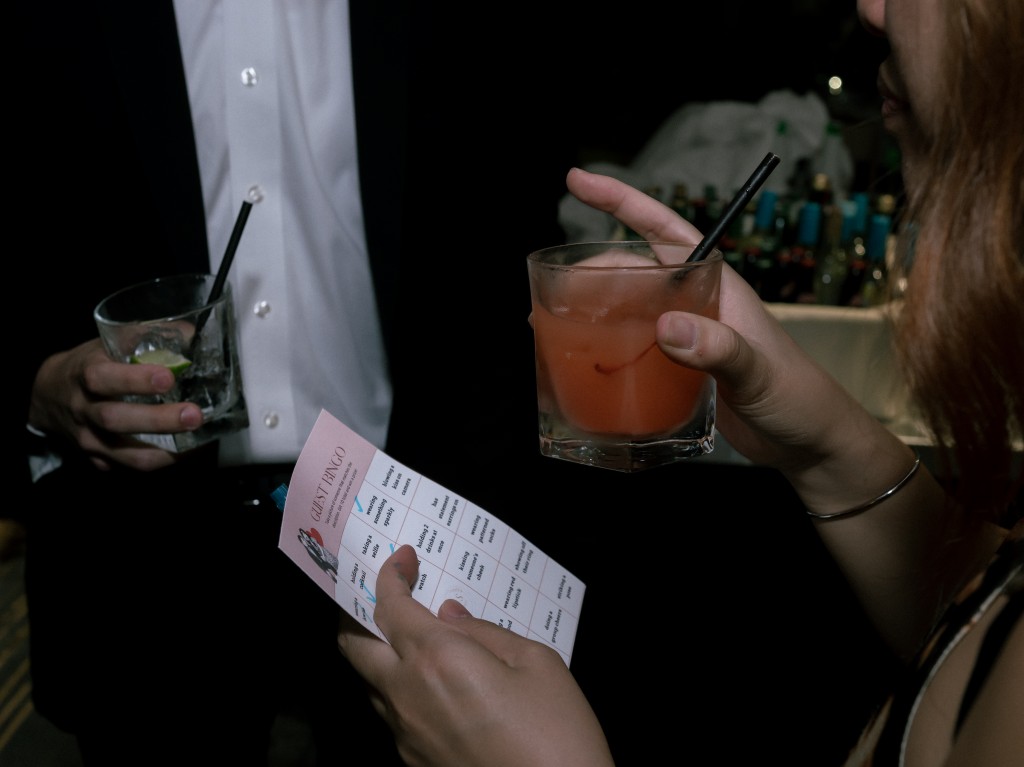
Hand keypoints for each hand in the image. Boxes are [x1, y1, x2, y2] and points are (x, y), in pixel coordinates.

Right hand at [28, 338, 203, 470]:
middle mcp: (83, 410)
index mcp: (84, 375)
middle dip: (158, 420)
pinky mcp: (97, 460)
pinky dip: (161, 460)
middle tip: (194, 415)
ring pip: (125, 454)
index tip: (168, 378)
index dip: (134, 380)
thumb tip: (191, 332)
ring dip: (165, 451)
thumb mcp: (108, 344)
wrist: (49, 396)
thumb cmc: (90, 364)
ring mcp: (88, 439)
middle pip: (116, 420)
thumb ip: (145, 337)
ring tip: (198, 440)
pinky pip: (130, 466)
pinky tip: (187, 451)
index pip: (102, 378)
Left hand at [337, 544, 614, 766]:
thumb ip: (485, 632)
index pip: (389, 605)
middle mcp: (407, 695)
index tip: (404, 558)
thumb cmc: (558, 735)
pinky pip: (392, 715)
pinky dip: (399, 688)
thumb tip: (450, 615)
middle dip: (357, 612)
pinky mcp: (413, 764)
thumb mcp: (536, 662)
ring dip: (378, 652)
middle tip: (382, 595)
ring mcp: (405, 735)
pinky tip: (432, 685)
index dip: (390, 574)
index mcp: (437, 658)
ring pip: (368, 682)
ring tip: (407, 637)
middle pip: (353, 646)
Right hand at [565, 167, 903, 481]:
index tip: (578, 181)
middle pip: (633, 272)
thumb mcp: (759, 372)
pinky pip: (634, 350)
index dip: (622, 203)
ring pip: (628, 311)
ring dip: (592, 314)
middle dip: (590, 272)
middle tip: (548, 291)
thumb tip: (666, 327)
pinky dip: (608, 352)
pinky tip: (585, 366)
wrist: (811, 446)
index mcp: (717, 285)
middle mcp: (697, 304)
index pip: (664, 229)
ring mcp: (687, 338)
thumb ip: (719, 349)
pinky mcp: (680, 372)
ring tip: (551, 327)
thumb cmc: (798, 399)